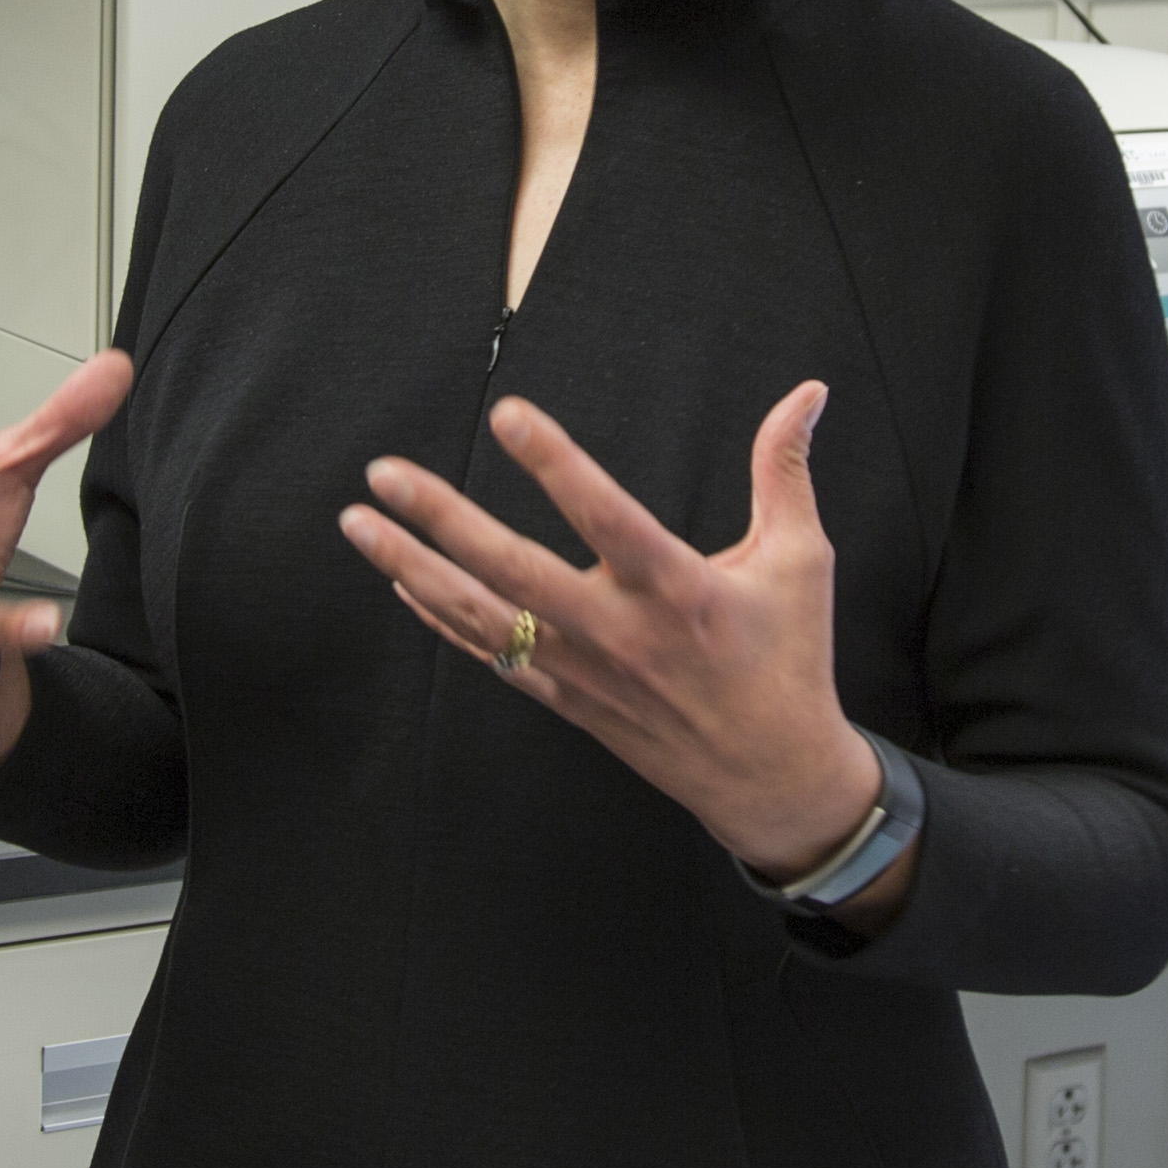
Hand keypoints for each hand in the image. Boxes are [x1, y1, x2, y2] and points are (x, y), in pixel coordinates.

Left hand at [337, 384, 881, 888]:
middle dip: (441, 519)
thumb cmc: (787, 659)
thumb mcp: (800, 560)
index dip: (556, 465)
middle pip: (512, 570)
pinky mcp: (567, 699)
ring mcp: (585, 671)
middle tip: (384, 474)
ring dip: (414, 567)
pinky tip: (402, 581)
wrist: (771, 777)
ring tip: (358, 523)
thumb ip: (786, 470)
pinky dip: (441, 618)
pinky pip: (491, 655)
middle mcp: (620, 632)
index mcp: (680, 590)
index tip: (507, 414)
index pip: (607, 517)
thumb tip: (809, 391)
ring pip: (482, 616)